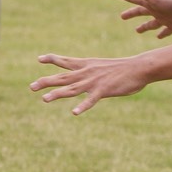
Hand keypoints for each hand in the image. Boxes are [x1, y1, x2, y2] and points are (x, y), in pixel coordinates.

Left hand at [29, 53, 149, 114]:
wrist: (140, 67)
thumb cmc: (123, 68)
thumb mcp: (103, 67)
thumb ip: (92, 72)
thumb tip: (85, 75)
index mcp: (87, 65)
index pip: (66, 61)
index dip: (53, 59)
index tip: (39, 59)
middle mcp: (87, 72)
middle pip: (62, 78)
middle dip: (46, 82)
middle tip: (31, 86)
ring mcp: (94, 82)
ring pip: (72, 89)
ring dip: (57, 94)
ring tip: (44, 99)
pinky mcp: (104, 90)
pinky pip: (91, 100)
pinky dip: (83, 106)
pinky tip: (74, 112)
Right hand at [112, 0, 171, 37]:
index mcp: (149, 2)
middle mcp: (156, 9)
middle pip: (140, 12)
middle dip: (131, 13)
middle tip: (122, 16)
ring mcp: (164, 17)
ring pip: (151, 23)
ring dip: (143, 26)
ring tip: (137, 30)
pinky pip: (165, 31)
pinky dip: (161, 34)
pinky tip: (159, 37)